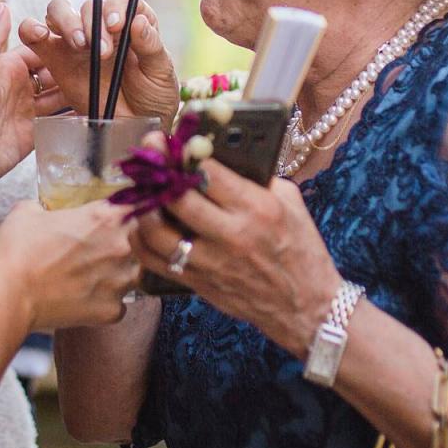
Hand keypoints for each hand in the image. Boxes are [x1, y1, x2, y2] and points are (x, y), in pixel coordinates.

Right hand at [0, 201, 141, 328]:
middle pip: (140, 241)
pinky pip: (120, 305)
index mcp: (106, 217)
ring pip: (134, 274)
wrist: (7, 294)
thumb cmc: (16, 250)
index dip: (126, 212)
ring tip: (91, 276)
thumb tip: (45, 211)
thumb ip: (48, 207)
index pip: (138, 206)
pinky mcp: (112, 311)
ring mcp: (120, 281)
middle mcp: (121, 247)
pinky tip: (85, 299)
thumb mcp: (29, 211)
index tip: (118, 217)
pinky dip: (106, 303)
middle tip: (97, 250)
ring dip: (118, 274)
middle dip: (123, 243)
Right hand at [20, 0, 179, 123]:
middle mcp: (100, 26)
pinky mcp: (55, 59)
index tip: (117, 25)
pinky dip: (31, 29)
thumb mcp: (161, 73)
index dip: (115, 5)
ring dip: (66, 21)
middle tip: (102, 51)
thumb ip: (150, 46)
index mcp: (129, 21)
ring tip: (80, 45)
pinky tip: (40, 35)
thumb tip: (137, 20)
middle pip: (88, 4)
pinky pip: (34, 36)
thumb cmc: (153, 97)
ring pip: (59, 11)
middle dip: (93, 21)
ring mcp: (76, 41)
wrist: (134, 127)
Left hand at [134, 161, 341, 356]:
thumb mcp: (290, 203)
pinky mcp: (198, 282)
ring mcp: (211, 262)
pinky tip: (142, 225)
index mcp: (257, 208)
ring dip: (143, 206)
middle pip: (176, 197)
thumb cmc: (301, 250)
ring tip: (144, 190)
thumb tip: (223, 156)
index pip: (208, 173)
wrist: (306, 306)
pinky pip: (154, 261)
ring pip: (156, 231)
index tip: (177, 140)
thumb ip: (257, 178)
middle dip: (158, 169)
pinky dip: (141, 240)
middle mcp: (231, 235)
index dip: (186, 152)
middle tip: (151, 154)